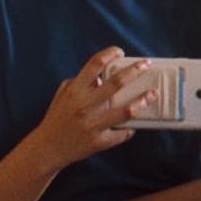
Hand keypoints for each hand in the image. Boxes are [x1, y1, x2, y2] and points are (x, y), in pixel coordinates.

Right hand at [29, 48, 156, 173]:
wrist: (47, 148)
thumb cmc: (58, 118)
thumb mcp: (63, 96)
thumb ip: (79, 83)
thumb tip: (101, 76)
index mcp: (74, 92)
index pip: (93, 66)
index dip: (108, 55)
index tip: (120, 51)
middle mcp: (84, 106)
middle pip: (115, 84)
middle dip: (134, 71)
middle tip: (146, 64)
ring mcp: (92, 124)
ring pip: (125, 111)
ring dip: (143, 100)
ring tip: (154, 93)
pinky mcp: (100, 141)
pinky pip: (122, 132)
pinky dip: (130, 128)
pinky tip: (136, 124)